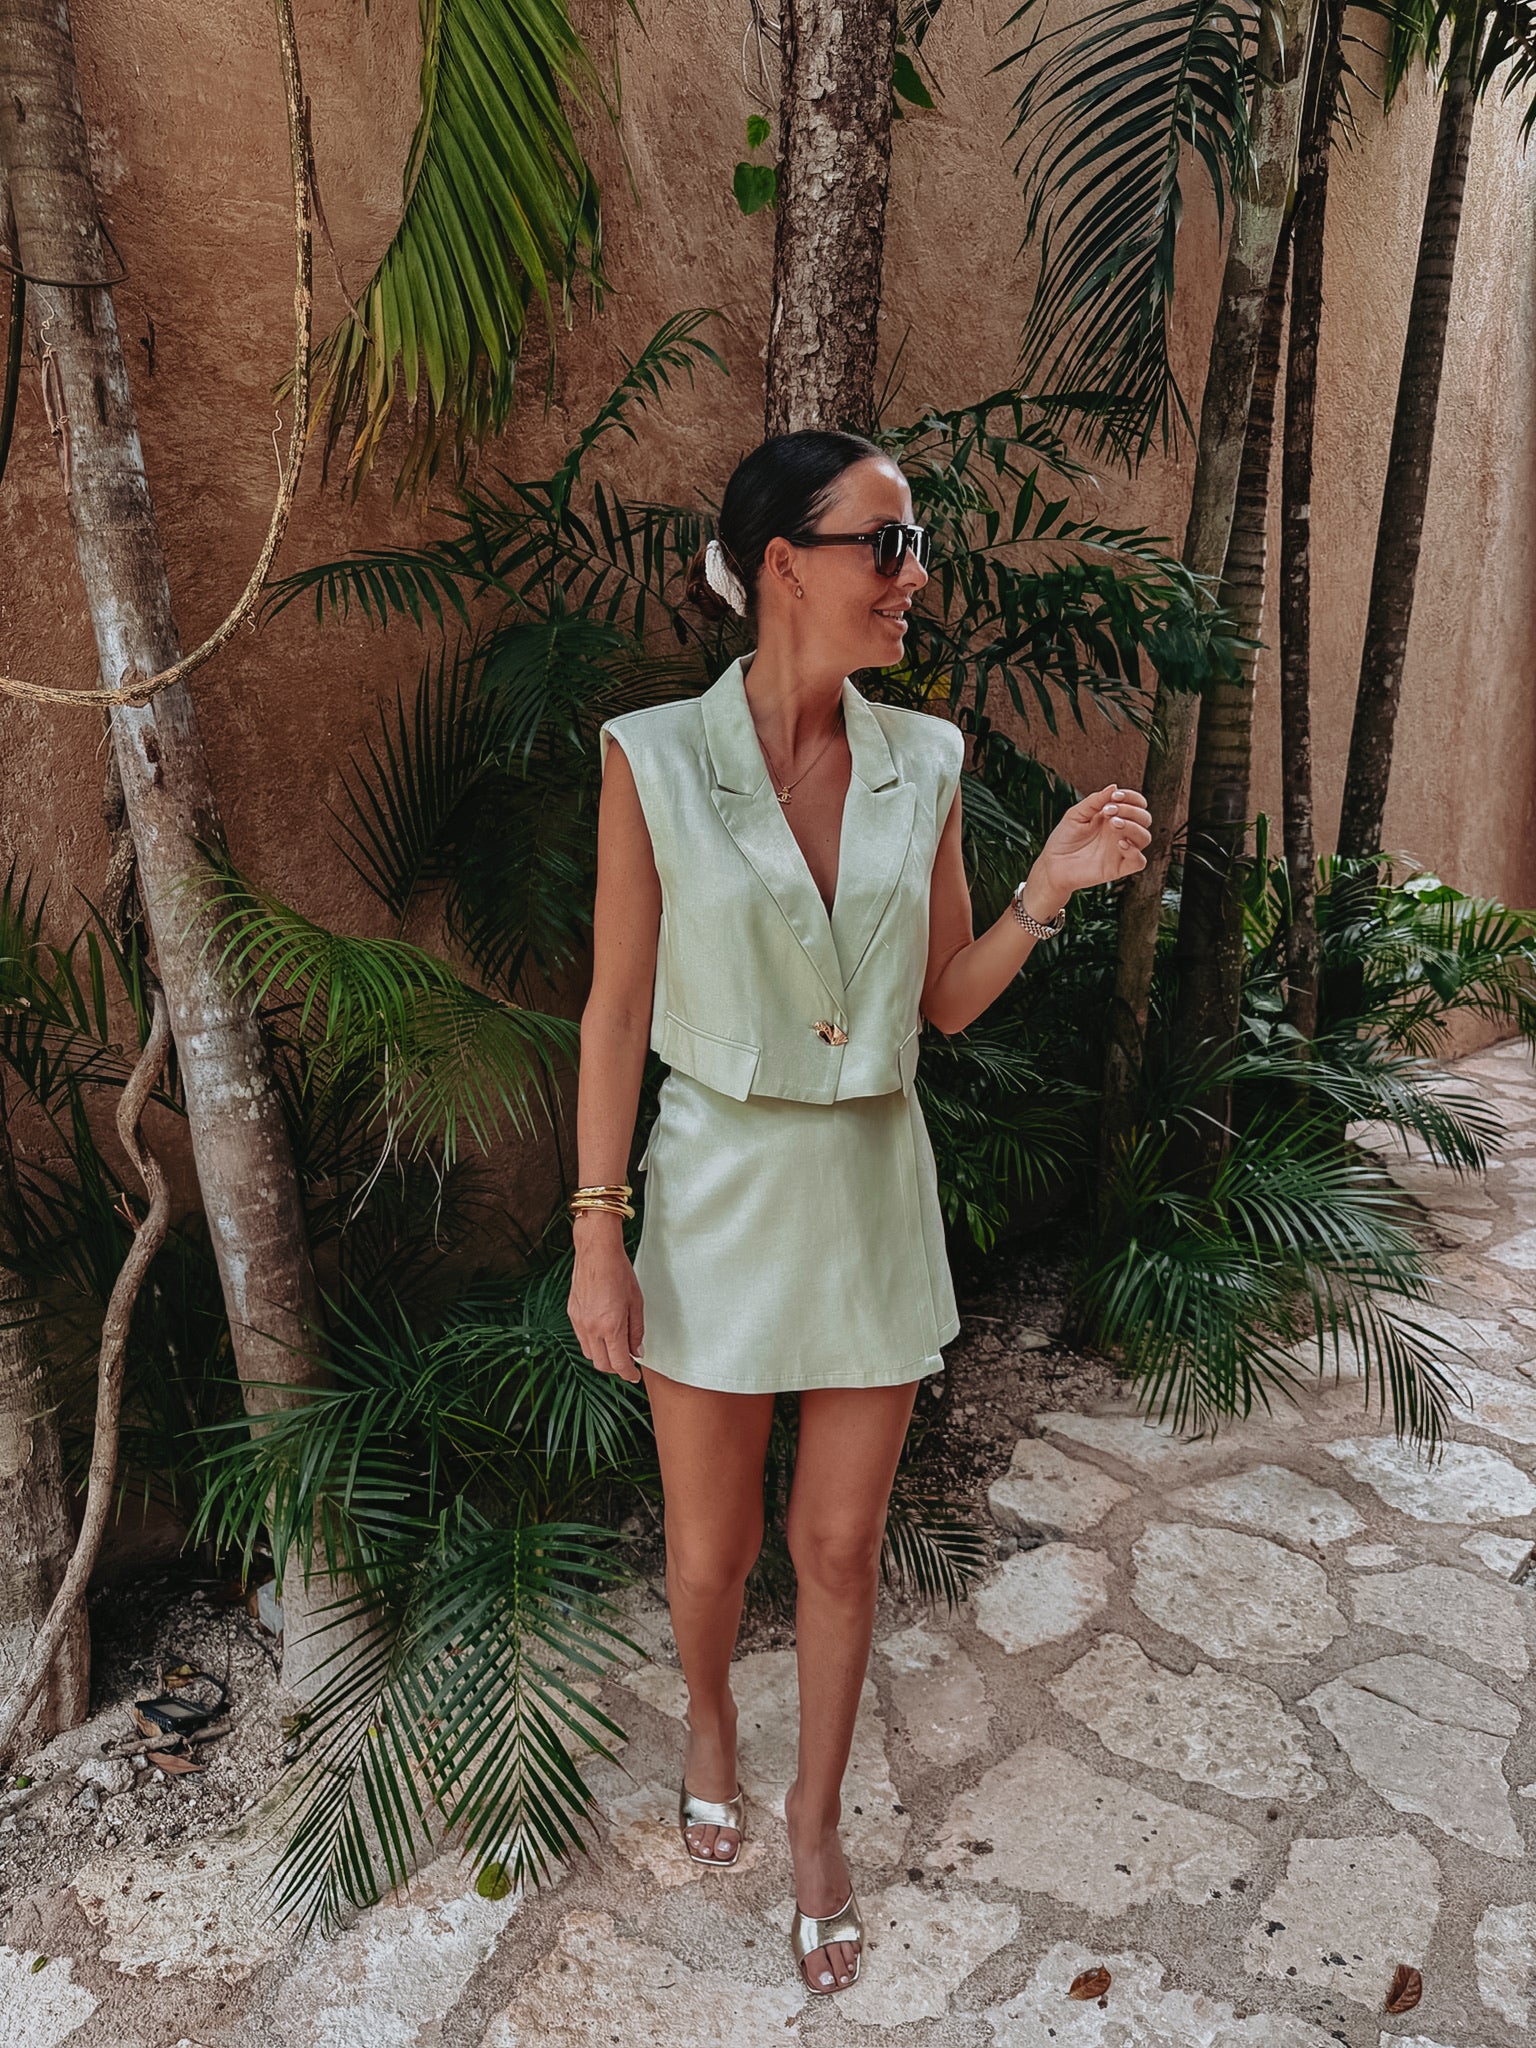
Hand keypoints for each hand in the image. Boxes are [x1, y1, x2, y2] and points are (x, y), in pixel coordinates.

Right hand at [567, 1222, 645, 1382]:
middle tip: (627, 1362)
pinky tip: (603, 1333)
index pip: (619, 1363)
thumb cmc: (619, 1272)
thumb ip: (636, 1331)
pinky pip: (581, 1339)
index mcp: (610, 1326)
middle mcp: (591, 1328)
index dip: (628, 1374)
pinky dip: (593, 1343)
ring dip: (603, 1356)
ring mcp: (579, 1322)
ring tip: (616, 1346)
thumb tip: (637, 1351)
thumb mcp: (636, 1303)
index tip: (634, 1376)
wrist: (596, 1253)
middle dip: (616, 1368)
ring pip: (589, 1354)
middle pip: (601, 1364)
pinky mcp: (572, 1315)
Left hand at [1028, 784, 1151, 907]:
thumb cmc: (1063, 839)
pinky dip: (1134, 851)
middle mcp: (1120, 833)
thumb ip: (1095, 801)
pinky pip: (1139, 861)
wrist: (1052, 865)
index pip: (1137, 804)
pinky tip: (1120, 843)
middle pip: (1144, 818)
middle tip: (1109, 811)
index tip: (1115, 796)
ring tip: (1113, 823)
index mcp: (1113, 817)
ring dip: (1133, 827)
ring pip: (1145, 837)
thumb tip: (1114, 786)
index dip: (1132, 797)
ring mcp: (1121, 850)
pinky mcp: (1119, 868)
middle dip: (1131, 810)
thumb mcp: (1076, 814)